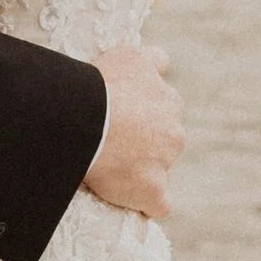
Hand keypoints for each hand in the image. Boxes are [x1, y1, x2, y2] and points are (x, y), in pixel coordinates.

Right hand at [84, 45, 182, 218]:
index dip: (148, 108)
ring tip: (112, 169)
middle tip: (113, 142)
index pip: (166, 103)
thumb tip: (162, 62)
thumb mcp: (128, 56)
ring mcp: (165, 161)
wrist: (86, 121)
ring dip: (144, 168)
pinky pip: (158, 204)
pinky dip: (148, 203)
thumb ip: (150, 59)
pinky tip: (134, 202)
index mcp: (168, 98)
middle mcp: (173, 128)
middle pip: (165, 137)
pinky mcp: (152, 189)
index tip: (130, 113)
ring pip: (161, 167)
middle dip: (146, 140)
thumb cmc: (100, 86)